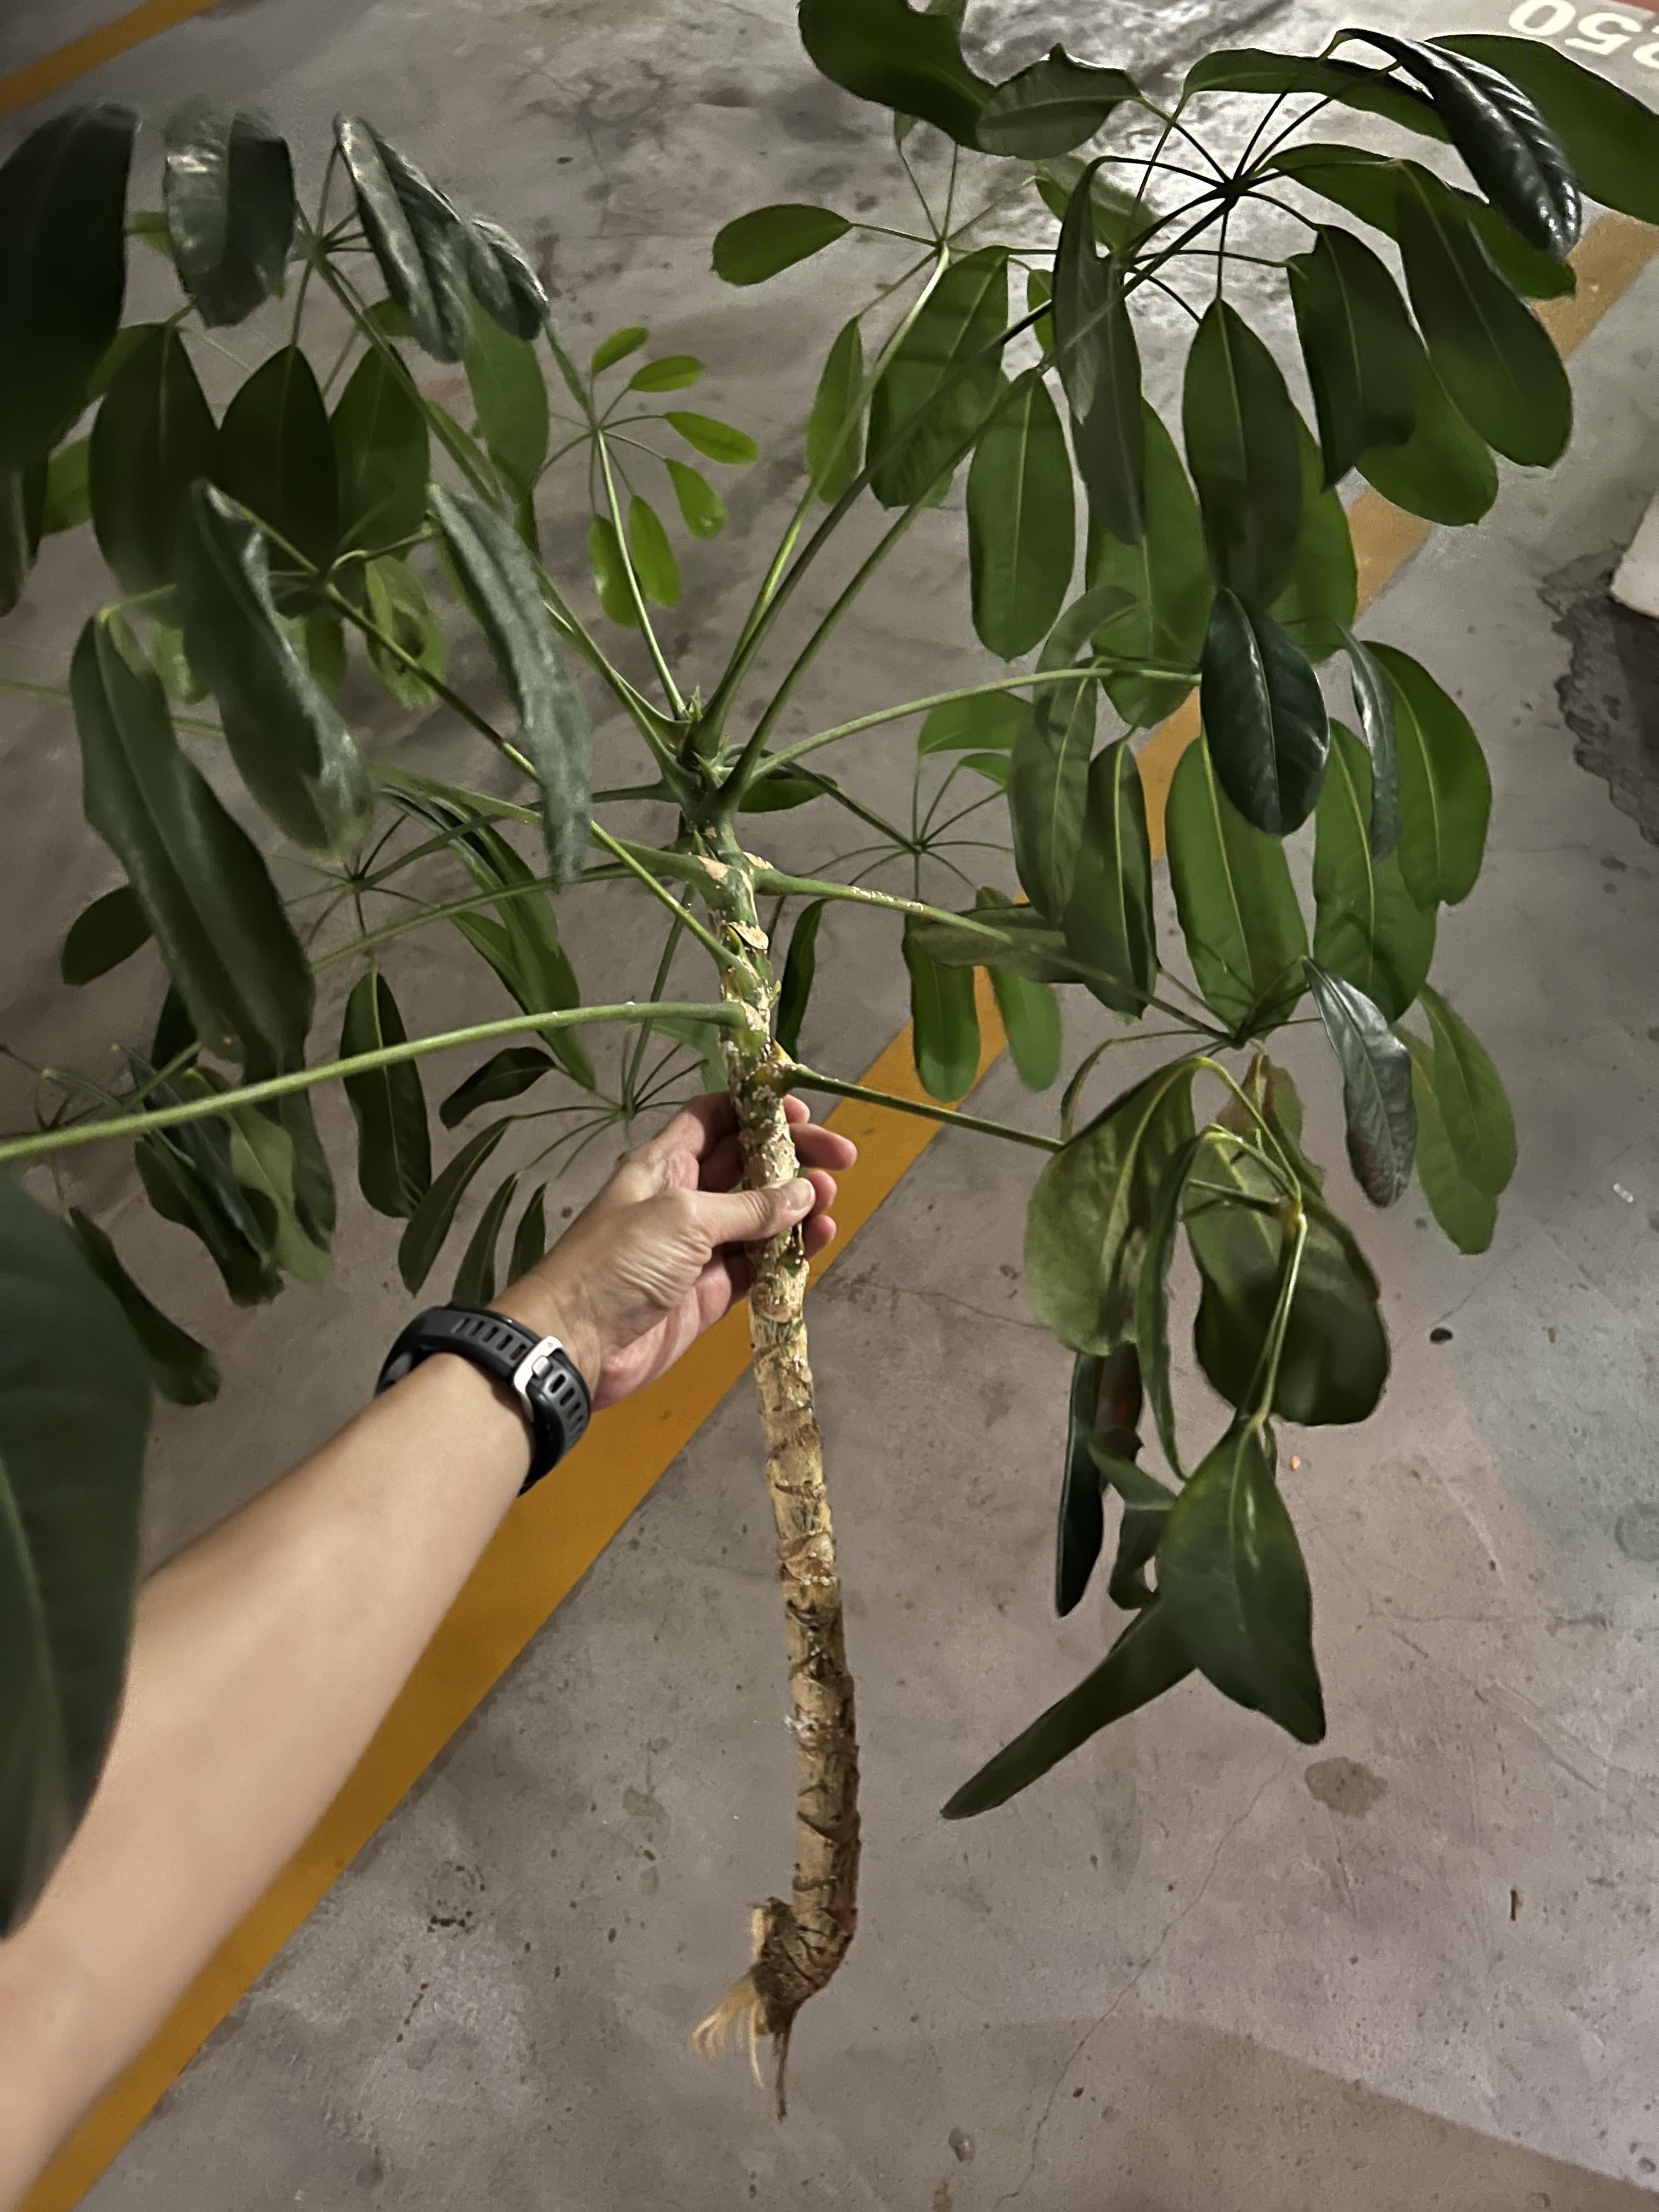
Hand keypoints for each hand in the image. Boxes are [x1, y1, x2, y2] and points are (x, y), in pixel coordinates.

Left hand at [495, 1093, 855, 1410]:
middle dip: (793, 1155)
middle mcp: (684, 1198)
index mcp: (665, 1164)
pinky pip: (758, 1266)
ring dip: (797, 1206)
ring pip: (760, 1218)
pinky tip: (818, 1241)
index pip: (714, 1118)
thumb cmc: (619, 1262)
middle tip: (840, 1157)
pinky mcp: (710, 1292)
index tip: (801, 1110)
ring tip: (830, 1201)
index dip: (757, 1108)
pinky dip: (789, 1254)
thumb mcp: (683, 1218)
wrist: (577, 1342)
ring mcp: (698, 1248)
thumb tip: (802, 1193)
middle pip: (747, 1163)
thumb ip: (748, 1207)